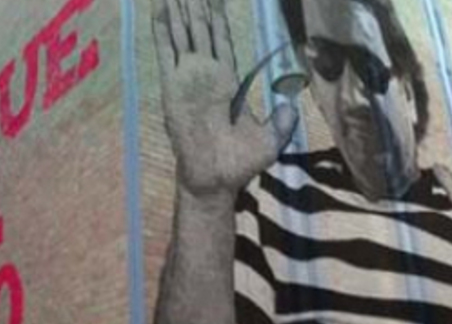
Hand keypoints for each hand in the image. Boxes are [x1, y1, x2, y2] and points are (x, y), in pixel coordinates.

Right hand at [152, 0, 296, 195]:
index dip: (217, 17)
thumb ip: (283, 119)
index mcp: (229, 80)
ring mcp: (187, 78)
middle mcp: (206, 74)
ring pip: (182, 34)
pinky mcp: (172, 87)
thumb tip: (292, 103)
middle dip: (195, 6)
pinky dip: (162, 30)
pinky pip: (165, 52)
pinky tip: (159, 10)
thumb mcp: (272, 139)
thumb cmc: (241, 162)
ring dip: (178, 11)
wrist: (216, 179)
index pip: (221, 39)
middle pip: (200, 30)